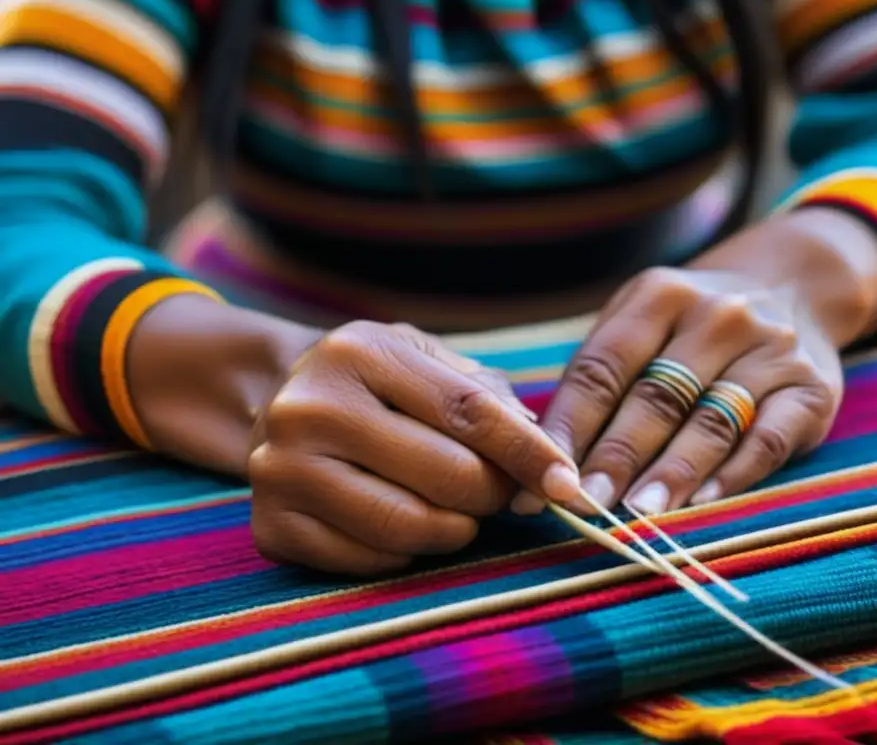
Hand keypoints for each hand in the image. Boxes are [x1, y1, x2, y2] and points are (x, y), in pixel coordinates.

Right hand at [248, 321, 579, 574]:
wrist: (276, 403)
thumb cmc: (374, 384)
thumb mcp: (424, 361)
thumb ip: (489, 398)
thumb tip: (546, 461)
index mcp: (358, 352)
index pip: (467, 411)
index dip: (527, 452)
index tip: (568, 485)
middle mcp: (310, 408)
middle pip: (446, 475)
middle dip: (493, 493)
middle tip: (499, 492)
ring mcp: (281, 471)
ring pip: (409, 526)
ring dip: (456, 528)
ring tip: (458, 510)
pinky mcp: (271, 526)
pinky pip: (371, 561)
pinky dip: (407, 551)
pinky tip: (405, 522)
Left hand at [531, 266, 845, 515]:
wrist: (794, 287)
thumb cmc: (691, 323)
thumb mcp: (642, 320)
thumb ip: (600, 376)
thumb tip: (544, 454)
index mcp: (659, 295)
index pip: (603, 368)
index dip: (570, 425)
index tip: (545, 474)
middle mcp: (718, 316)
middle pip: (655, 397)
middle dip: (615, 456)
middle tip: (585, 502)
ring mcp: (771, 350)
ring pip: (710, 421)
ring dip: (670, 472)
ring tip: (637, 513)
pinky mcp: (812, 389)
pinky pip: (768, 439)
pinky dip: (733, 474)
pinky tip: (701, 503)